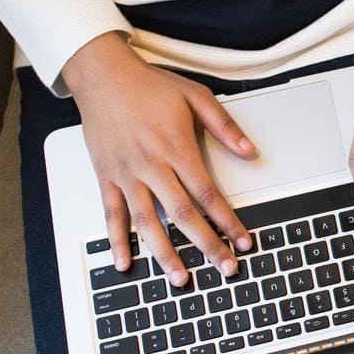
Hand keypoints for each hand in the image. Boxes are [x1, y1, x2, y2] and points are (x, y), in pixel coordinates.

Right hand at [62, 32, 255, 283]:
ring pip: (147, 222)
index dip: (227, 221)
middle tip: (224, 268)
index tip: (243, 240)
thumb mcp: (196, 97)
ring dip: (165, 254)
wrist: (103, 75)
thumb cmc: (148, 86)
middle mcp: (151, 165)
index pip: (208, 194)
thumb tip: (251, 152)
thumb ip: (225, 127)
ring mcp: (126, 174)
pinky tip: (126, 263)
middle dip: (206, 245)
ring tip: (180, 279)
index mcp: (176, 148)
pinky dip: (117, 240)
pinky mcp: (106, 176)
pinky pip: (111, 214)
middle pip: (183, 215)